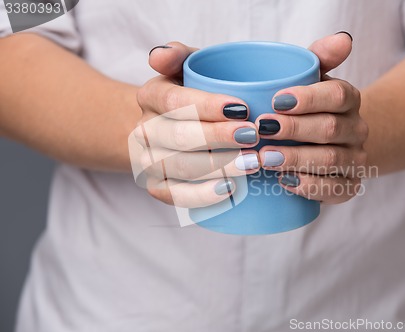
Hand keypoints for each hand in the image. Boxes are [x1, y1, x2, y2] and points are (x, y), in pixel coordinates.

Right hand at [132, 42, 260, 207]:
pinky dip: (203, 195)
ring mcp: (148, 161)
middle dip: (219, 137)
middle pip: (179, 137)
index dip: (208, 106)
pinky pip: (176, 196)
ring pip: (180, 168)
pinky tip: (229, 189)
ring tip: (251, 163)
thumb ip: (177, 54)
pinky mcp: (157, 186)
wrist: (169, 126)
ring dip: (218, 167)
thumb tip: (161, 56)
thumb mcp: (185, 67)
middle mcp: (143, 130)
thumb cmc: (190, 94)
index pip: (174, 102)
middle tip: (253, 136)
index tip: (242, 108)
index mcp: (150, 96)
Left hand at [257, 33, 367, 203]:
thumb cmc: (309, 107)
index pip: (337, 95)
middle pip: (329, 129)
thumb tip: (344, 39)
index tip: (276, 100)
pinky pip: (334, 189)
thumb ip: (320, 57)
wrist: (329, 142)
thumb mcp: (312, 78)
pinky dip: (308, 186)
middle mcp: (356, 129)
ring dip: (295, 159)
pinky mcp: (349, 185)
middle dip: (293, 129)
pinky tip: (283, 181)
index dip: (308, 98)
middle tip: (262, 129)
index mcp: (348, 99)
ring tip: (264, 158)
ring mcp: (355, 159)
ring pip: (330, 160)